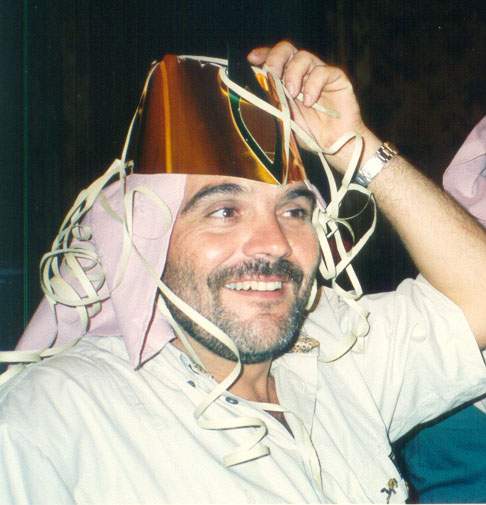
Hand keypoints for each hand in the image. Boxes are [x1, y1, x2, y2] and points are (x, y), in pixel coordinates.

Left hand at [247, 41, 380, 172]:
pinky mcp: (336, 79)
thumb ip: (271, 103)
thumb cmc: (307, 133)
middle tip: (272, 73)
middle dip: (276, 58)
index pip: (274, 59)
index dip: (264, 54)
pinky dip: (313, 84)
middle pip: (288, 50)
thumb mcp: (282, 119)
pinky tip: (310, 101)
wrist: (333, 144)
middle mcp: (302, 74)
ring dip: (294, 73)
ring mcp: (319, 74)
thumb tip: (252, 92)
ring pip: (304, 57)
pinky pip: (324, 71)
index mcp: (286, 81)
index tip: (252, 59)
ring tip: (292, 94)